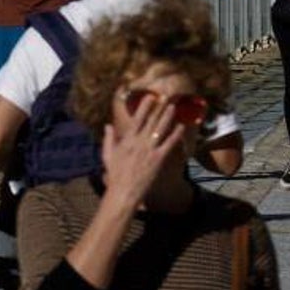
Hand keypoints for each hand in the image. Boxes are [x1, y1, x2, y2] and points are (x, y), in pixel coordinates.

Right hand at [100, 94, 185, 210]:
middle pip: (151, 121)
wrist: (124, 192)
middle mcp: (139, 142)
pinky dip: (176, 134)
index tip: (150, 96)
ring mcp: (149, 150)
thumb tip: (107, 125)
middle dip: (159, 108)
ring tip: (174, 107)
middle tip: (167, 96)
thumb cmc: (115, 175)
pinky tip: (181, 127)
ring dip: (168, 117)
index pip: (137, 119)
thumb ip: (108, 139)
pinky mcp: (158, 159)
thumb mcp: (107, 156)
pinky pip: (169, 144)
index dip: (144, 107)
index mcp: (127, 140)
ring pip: (161, 129)